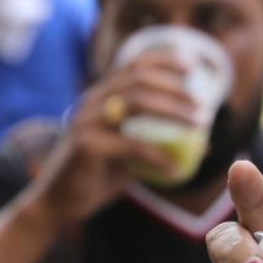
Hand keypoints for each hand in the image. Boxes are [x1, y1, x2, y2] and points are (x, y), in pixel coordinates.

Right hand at [25, 51, 200, 224]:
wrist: (59, 204)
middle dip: (175, 87)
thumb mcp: (132, 158)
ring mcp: (87, 120)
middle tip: (202, 105)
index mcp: (101, 97)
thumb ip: (159, 146)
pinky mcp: (86, 145)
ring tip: (199, 125)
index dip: (164, 59)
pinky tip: (176, 170)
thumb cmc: (97, 179)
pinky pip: (132, 146)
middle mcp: (92, 102)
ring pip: (137, 102)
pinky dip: (159, 156)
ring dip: (173, 111)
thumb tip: (203, 144)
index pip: (133, 64)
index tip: (193, 65)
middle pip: (139, 78)